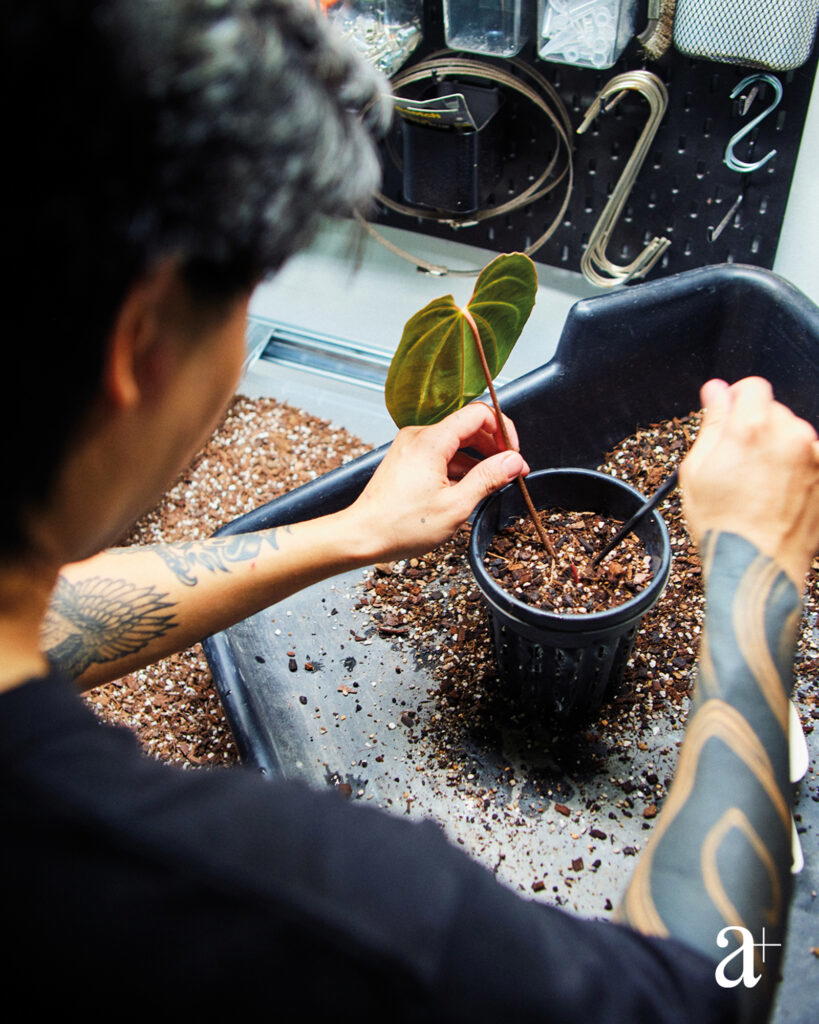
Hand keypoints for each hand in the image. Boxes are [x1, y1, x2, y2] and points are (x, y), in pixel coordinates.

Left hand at [345, 402, 528, 562]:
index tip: (513, 455)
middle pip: (468, 426)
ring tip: (491, 484)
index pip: (479, 414)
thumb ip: (488, 478)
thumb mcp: (455, 506)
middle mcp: (419, 436)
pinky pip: (440, 454)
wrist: (360, 536)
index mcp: (431, 441)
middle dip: (494, 446)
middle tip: (510, 472)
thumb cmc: (400, 526)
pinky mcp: (406, 460)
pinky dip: (458, 467)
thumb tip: (513, 461)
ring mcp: (411, 447)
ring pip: (455, 442)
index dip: (503, 431)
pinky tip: (467, 489)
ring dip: (477, 459)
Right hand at [680, 377, 818, 584]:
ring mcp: (814, 457)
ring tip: (759, 485)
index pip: (753, 387)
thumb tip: (716, 391)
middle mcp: (789, 435)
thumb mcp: (697, 471)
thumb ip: (711, 423)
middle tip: (738, 463)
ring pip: (794, 435)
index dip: (736, 400)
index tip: (728, 417)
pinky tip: (778, 494)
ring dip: (778, 448)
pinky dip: (797, 469)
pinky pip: (810, 458)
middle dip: (756, 427)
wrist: (756, 567)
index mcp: (751, 427)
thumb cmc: (722, 525)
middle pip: (774, 411)